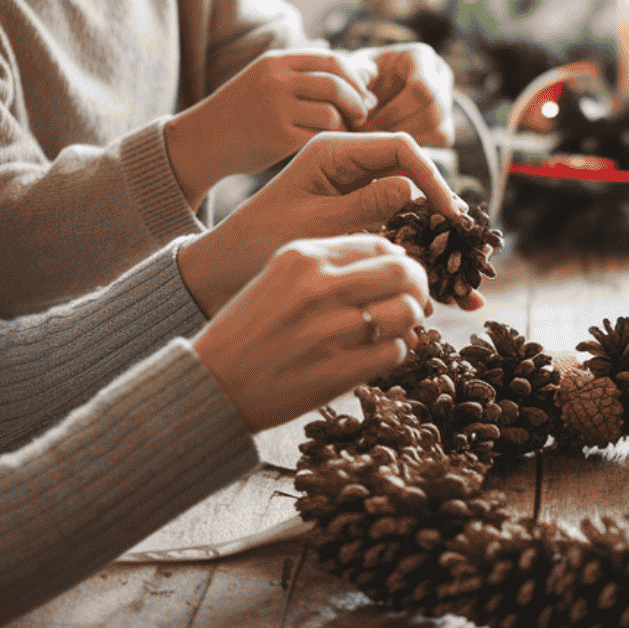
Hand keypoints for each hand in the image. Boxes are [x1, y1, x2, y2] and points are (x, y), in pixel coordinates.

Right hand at [164, 49, 376, 206]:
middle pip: (336, 84)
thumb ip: (307, 73)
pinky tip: (326, 143)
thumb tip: (365, 73)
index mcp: (276, 62)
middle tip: (362, 115)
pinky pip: (319, 135)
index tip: (364, 92)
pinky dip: (329, 139)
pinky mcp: (277, 136)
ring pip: (332, 112)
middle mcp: (276, 80)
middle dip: (357, 100)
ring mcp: (275, 108)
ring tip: (345, 130)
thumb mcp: (268, 80)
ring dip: (346, 124)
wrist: (203, 141)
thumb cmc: (245, 112)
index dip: (355, 77)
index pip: (331, 60)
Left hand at [178, 132, 475, 314]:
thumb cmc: (261, 241)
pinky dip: (411, 243)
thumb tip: (412, 191)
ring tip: (454, 267)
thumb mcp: (316, 224)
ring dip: (429, 228)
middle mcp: (347, 161)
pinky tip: (430, 276)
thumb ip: (364, 205)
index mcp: (334, 150)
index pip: (400, 148)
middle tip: (461, 241)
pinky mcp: (353, 211)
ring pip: (406, 197)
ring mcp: (351, 185)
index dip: (432, 176)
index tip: (450, 214)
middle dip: (438, 203)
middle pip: (410, 170)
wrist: (225, 266)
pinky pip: (392, 219)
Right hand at [191, 235, 430, 431]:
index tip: (397, 276)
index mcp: (302, 257)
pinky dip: (395, 352)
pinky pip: (395, 351)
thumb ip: (330, 264)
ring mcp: (331, 330)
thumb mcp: (278, 278)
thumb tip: (395, 257)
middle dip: (416, 286)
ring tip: (395, 329)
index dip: (398, 259)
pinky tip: (377, 354)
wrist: (212, 383)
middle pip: (403, 271)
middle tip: (412, 300)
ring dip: (409, 321)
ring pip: (406, 311)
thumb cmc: (248, 330)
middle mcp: (319, 287)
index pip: (378, 244)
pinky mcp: (339, 370)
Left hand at [351, 44, 454, 145]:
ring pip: (439, 127)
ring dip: (405, 139)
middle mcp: (439, 75)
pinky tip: (389, 145)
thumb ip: (355, 75)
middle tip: (370, 140)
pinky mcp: (446, 124)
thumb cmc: (355, 79)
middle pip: (434, 109)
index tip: (366, 124)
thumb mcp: (350, 71)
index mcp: (420, 56)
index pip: (422, 87)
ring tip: (375, 142)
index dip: (394, 111)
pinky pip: (440, 139)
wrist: (363, 93)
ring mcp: (447, 99)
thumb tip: (369, 93)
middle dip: (399, 128)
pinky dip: (414, 146)